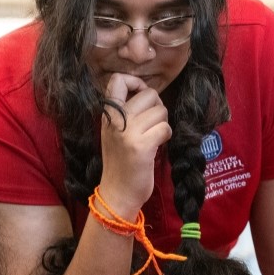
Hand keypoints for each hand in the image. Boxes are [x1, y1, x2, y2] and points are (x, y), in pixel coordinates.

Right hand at [98, 72, 171, 215]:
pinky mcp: (141, 146)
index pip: (118, 80)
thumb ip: (125, 111)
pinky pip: (165, 128)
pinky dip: (166, 136)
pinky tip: (157, 146)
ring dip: (162, 124)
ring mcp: (127, 132)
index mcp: (107, 114)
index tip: (141, 96)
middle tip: (152, 124)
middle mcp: (115, 120)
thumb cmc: (120, 163)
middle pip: (149, 94)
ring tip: (153, 137)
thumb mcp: (114, 132)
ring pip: (160, 111)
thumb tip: (148, 93)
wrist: (117, 194)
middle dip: (158, 107)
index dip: (136, 82)